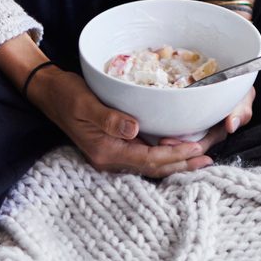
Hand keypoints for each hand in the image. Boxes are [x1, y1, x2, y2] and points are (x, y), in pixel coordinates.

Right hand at [24, 65, 215, 177]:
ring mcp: (114, 154)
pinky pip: (147, 155)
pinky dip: (166, 153)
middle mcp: (112, 158)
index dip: (175, 155)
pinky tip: (181, 147)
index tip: (198, 150)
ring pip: (153, 164)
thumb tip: (134, 130)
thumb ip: (109, 118)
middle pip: (155, 167)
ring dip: (179, 161)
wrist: (48, 93)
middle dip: (184, 163)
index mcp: (106, 152)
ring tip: (204, 155)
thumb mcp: (85, 103)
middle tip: (211, 156)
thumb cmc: (66, 95)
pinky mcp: (116, 145)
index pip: (149, 159)